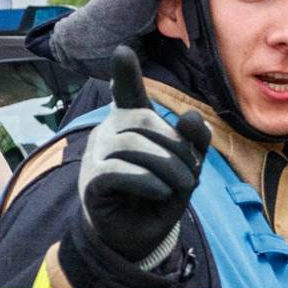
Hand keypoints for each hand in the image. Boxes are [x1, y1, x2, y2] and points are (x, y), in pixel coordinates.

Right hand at [82, 47, 213, 265]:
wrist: (137, 236)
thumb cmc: (160, 194)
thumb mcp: (187, 167)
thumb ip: (195, 142)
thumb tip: (191, 117)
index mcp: (132, 124)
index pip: (127, 93)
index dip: (125, 73)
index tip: (122, 51)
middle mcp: (110, 132)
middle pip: (145, 124)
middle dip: (178, 150)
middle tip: (193, 177)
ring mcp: (97, 155)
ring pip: (134, 147)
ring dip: (168, 168)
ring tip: (181, 188)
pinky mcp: (92, 181)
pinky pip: (119, 171)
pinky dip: (148, 181)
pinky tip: (160, 193)